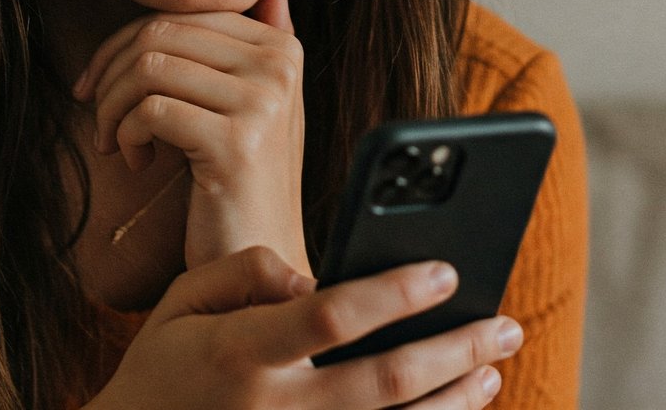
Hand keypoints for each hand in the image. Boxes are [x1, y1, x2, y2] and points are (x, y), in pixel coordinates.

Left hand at [74, 0, 307, 271]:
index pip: (180, 13)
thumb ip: (265, 38)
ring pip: (149, 66)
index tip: (96, 83)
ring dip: (111, 107)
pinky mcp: (238, 142)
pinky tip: (137, 162)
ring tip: (112, 141)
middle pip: (159, 31)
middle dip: (110, 72)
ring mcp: (263, 101)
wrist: (261, 257)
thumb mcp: (257, 101)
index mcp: (280, 47)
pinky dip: (124, 135)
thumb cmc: (242, 180)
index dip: (123, 42)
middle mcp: (278, 64)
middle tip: (96, 116)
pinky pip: (151, 110)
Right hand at [88, 247, 521, 409]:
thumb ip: (245, 271)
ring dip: (455, 400)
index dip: (393, 293)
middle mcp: (277, 409)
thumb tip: (310, 277)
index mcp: (243, 353)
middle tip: (504, 322)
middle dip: (453, 349)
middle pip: (385, 383)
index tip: (443, 269)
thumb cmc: (162, 367)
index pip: (332, 318)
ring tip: (493, 366)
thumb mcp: (182, 298)